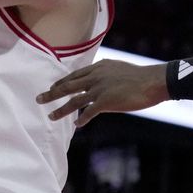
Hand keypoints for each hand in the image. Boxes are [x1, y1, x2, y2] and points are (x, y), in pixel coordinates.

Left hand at [36, 60, 169, 126]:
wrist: (153, 81)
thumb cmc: (140, 77)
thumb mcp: (119, 69)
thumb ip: (107, 74)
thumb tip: (102, 81)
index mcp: (99, 67)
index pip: (75, 75)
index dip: (62, 82)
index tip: (53, 87)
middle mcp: (96, 76)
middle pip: (68, 85)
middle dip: (52, 93)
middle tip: (39, 99)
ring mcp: (100, 89)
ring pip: (74, 100)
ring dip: (61, 109)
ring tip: (50, 116)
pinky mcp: (106, 101)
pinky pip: (89, 112)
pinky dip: (82, 119)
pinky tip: (77, 125)